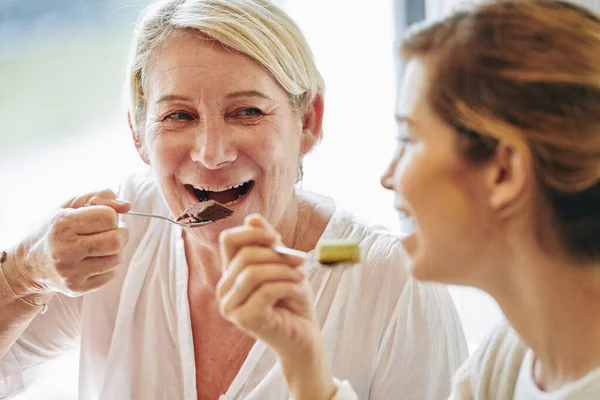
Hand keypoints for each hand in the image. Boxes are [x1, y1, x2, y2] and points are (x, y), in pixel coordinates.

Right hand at [7, 189, 130, 300]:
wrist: (29, 263)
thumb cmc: (56, 229)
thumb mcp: (71, 205)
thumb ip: (100, 197)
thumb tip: (127, 206)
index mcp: (62, 224)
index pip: (109, 217)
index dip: (111, 215)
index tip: (102, 218)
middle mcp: (64, 250)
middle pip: (116, 241)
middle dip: (120, 234)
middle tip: (110, 232)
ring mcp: (70, 272)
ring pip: (116, 259)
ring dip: (114, 251)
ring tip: (99, 247)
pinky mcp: (76, 288)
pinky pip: (110, 275)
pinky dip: (108, 266)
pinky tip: (93, 261)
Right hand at [217, 214, 336, 399]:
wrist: (305, 336)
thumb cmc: (293, 300)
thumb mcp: (284, 264)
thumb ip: (269, 243)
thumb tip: (252, 218)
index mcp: (231, 273)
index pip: (228, 240)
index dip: (251, 233)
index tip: (276, 238)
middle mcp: (225, 289)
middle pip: (245, 255)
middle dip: (277, 255)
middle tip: (300, 262)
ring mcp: (231, 307)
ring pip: (253, 273)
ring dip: (283, 271)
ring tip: (300, 278)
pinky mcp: (245, 320)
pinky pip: (265, 291)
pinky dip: (287, 286)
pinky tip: (298, 290)